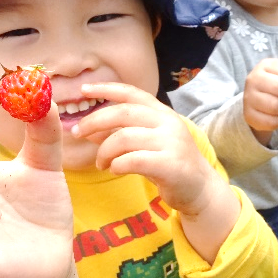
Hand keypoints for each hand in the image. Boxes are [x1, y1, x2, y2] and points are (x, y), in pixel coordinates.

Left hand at [72, 83, 224, 215]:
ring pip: (124, 138)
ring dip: (104, 150)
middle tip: (78, 133)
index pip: (131, 93)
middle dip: (95, 121)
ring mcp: (171, 142)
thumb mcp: (144, 144)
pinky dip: (117, 165)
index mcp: (161, 113)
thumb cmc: (168, 164)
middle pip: (123, 112)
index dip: (106, 89)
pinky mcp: (170, 164)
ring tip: (101, 163)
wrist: (199, 189)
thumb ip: (120, 134)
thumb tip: (88, 130)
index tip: (83, 89)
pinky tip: (115, 170)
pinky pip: (133, 160)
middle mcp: (168, 122)